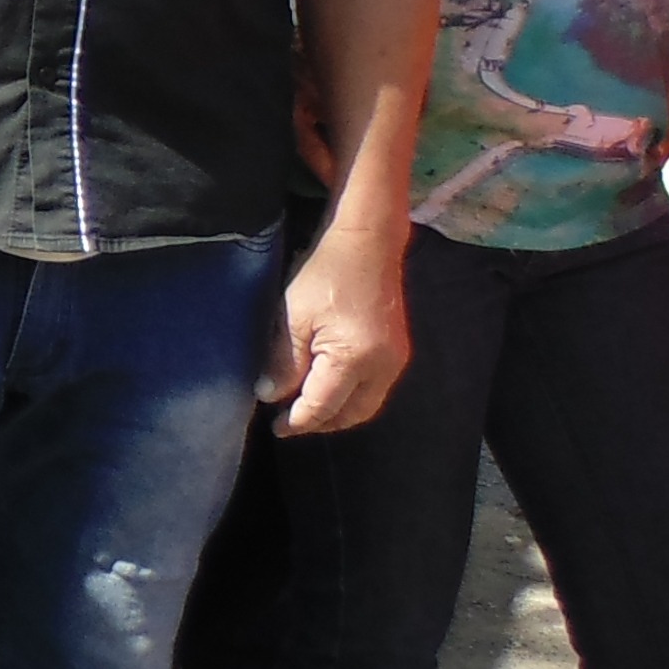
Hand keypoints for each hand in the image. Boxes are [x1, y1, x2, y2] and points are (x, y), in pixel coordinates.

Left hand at [266, 219, 410, 434]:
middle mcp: (382, 367)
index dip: (297, 421)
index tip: (276, 427)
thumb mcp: (292, 316)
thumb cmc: (324, 272)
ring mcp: (395, 360)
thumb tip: (270, 396)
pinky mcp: (398, 350)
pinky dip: (352, 397)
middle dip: (320, 423)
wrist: (367, 241)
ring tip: (307, 408)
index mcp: (354, 359)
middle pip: (351, 414)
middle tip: (290, 420)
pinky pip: (375, 388)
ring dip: (338, 413)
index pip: (322, 406)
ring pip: (366, 405)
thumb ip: (283, 362)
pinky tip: (330, 388)